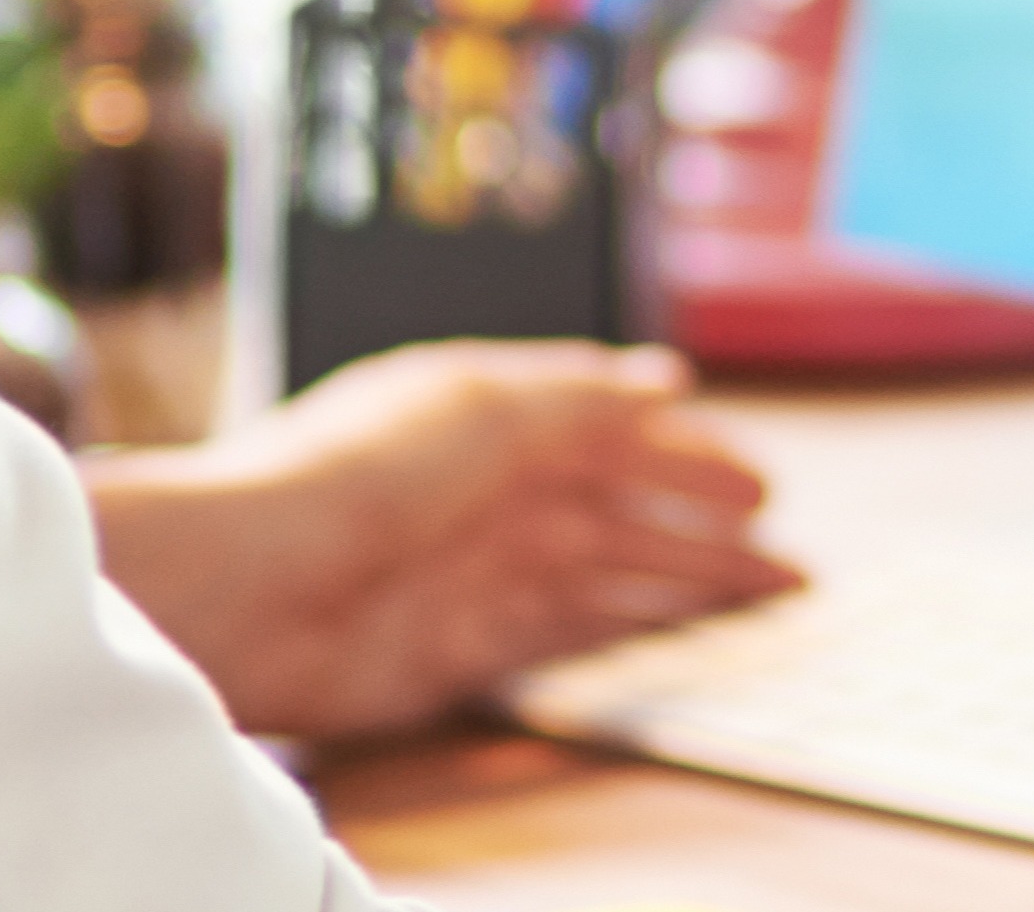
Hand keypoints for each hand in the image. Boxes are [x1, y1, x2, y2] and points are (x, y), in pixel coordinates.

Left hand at [84, 340, 795, 737]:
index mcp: (486, 413)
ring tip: (768, 595)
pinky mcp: (463, 648)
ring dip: (687, 582)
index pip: (603, 424)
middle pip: (618, 505)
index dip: (679, 448)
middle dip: (700, 521)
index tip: (753, 474)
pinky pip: (568, 638)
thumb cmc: (351, 475)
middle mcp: (485, 490)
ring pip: (609, 573)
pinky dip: (631, 634)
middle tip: (782, 545)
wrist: (250, 586)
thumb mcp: (487, 405)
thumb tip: (665, 384)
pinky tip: (684, 638)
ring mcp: (477, 570)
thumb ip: (584, 400)